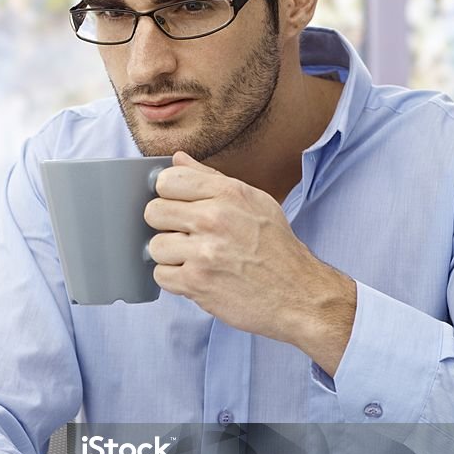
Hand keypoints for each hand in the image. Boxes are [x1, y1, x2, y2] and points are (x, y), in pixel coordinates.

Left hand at [144, 151, 355, 376]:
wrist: (299, 294)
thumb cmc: (276, 248)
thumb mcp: (253, 201)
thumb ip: (211, 179)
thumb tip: (178, 159)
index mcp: (228, 193)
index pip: (168, 180)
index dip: (169, 195)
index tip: (179, 207)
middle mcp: (214, 218)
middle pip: (154, 212)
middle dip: (166, 226)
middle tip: (186, 237)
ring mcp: (204, 252)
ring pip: (154, 247)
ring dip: (171, 257)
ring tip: (195, 260)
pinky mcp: (197, 283)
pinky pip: (160, 275)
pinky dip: (175, 280)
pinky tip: (196, 277)